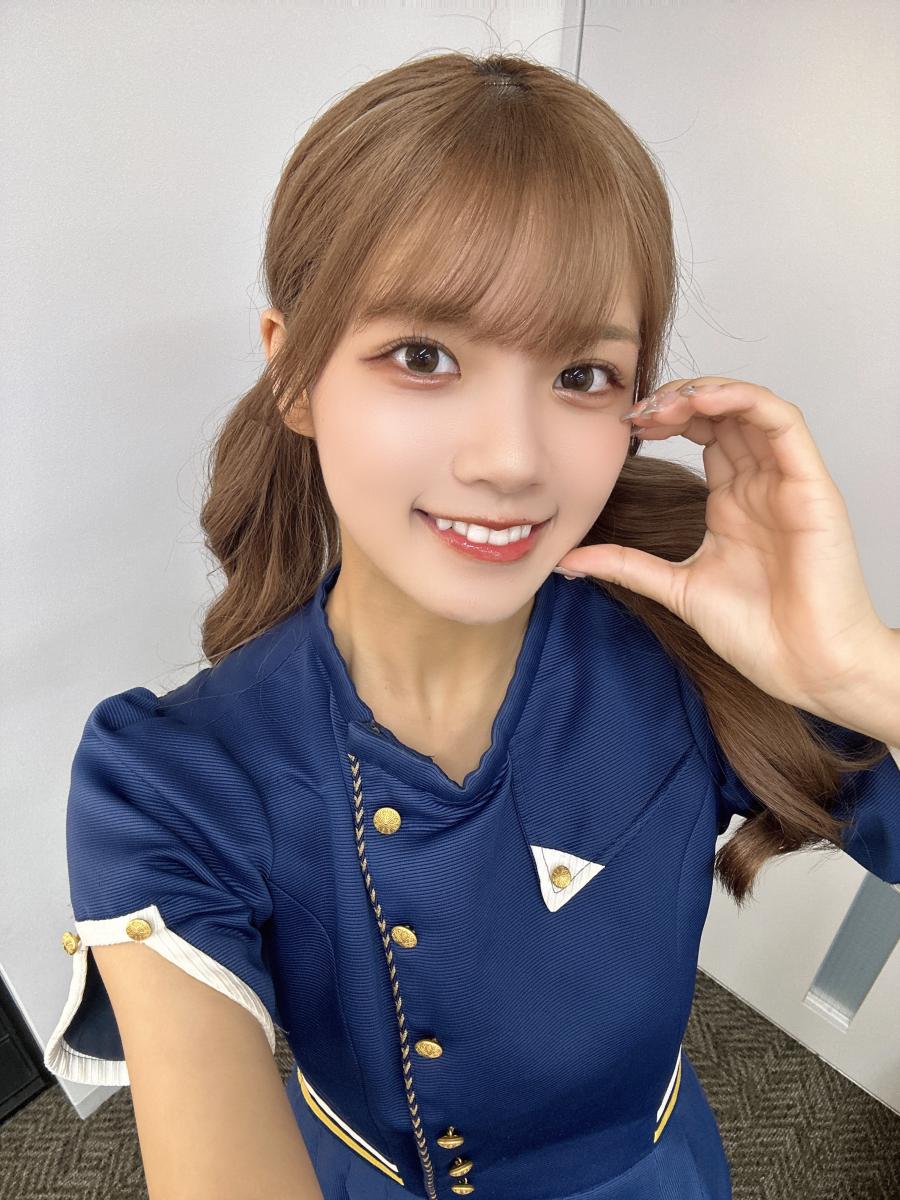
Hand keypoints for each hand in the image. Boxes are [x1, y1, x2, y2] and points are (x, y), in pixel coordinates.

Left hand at [554, 377, 890, 714]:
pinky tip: (704, 403)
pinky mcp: (811, 484)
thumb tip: (566, 561)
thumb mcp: (674, 588)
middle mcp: (760, 484)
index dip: (664, 419)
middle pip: (723, 414)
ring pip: (751, 407)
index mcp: (732, 502)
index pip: (702, 436)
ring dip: (706, 392)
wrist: (804, 667)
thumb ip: (625, 565)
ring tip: (665, 403)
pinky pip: (783, 422)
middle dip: (677, 400)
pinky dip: (744, 400)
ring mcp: (786, 481)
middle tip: (637, 411)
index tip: (625, 426)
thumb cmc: (757, 633)